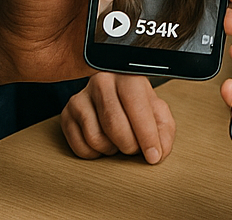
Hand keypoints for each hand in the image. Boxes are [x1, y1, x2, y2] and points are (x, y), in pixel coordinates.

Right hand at [60, 72, 174, 164]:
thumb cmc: (137, 103)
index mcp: (128, 76)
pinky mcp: (67, 114)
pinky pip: (79, 147)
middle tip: (135, 149)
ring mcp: (81, 97)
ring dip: (111, 149)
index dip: (147, 135)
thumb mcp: (157, 110)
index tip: (154, 156)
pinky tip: (104, 143)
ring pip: (95, 138)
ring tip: (119, 141)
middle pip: (114, 124)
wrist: (115, 92)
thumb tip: (160, 152)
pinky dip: (95, 154)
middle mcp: (102, 82)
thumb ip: (164, 129)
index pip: (137, 107)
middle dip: (129, 144)